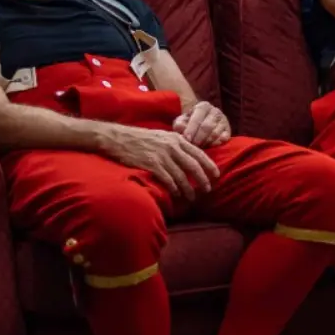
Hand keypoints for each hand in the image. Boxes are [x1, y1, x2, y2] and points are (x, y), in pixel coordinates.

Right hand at [102, 125, 219, 199]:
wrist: (118, 138)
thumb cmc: (140, 138)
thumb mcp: (162, 136)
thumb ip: (175, 145)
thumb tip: (188, 157)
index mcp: (176, 138)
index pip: (198, 153)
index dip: (209, 165)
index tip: (216, 175)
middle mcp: (172, 146)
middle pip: (193, 165)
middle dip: (203, 179)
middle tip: (208, 189)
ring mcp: (162, 155)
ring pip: (181, 175)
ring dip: (188, 188)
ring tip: (192, 197)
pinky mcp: (152, 164)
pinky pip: (167, 179)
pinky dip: (174, 188)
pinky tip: (176, 194)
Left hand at [172, 100, 230, 147]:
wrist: (202, 123)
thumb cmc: (189, 122)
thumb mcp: (182, 121)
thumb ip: (179, 124)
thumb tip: (181, 130)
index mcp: (203, 106)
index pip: (198, 118)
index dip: (191, 129)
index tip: (186, 139)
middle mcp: (215, 111)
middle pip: (207, 127)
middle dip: (198, 138)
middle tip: (192, 146)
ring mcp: (224, 120)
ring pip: (215, 134)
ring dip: (206, 143)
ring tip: (199, 147)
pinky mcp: (228, 130)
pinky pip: (223, 139)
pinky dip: (215, 144)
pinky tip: (208, 146)